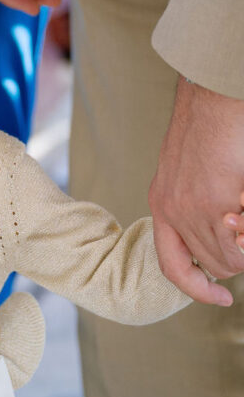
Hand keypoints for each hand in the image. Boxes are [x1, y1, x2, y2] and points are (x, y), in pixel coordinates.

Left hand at [148, 79, 243, 304]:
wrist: (212, 99)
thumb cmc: (209, 129)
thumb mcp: (187, 172)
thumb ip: (195, 204)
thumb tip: (225, 235)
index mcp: (162, 203)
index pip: (171, 265)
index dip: (195, 288)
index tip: (221, 298)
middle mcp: (171, 211)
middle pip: (209, 265)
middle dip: (234, 259)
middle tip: (241, 229)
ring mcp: (192, 209)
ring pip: (228, 259)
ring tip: (242, 209)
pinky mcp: (215, 203)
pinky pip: (238, 243)